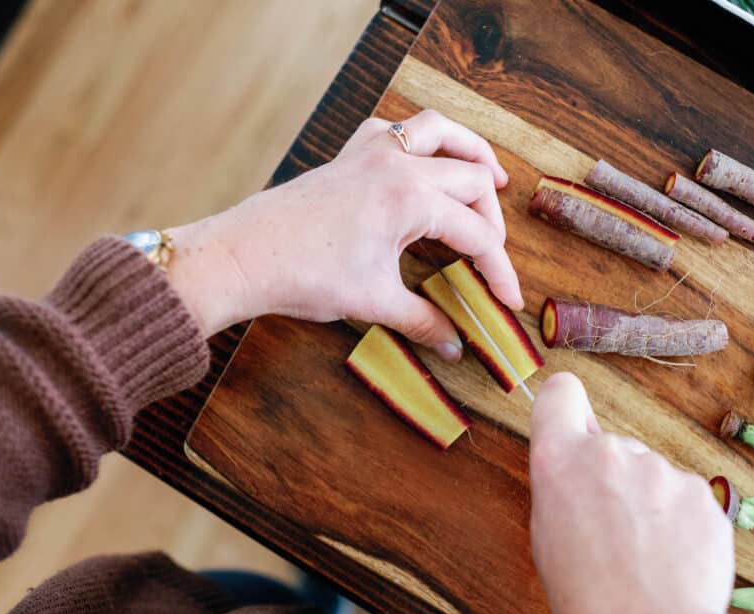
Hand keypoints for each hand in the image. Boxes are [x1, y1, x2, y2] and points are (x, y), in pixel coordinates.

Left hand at [165, 110, 520, 359]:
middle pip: (472, 177)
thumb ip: (422, 320)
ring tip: (493, 176)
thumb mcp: (374, 302)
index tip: (509, 299)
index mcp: (410, 199)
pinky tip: (423, 161)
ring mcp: (371, 152)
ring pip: (439, 131)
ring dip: (471, 150)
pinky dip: (419, 139)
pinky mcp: (349, 154)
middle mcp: (397, 164)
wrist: (244, 256)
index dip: (499, 271)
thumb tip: (452, 344)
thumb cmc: (304, 275)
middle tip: (493, 256)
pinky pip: (396, 129)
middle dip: (492, 218)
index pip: (476, 234)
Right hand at [529, 373, 733, 613]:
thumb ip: (563, 484)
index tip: (571, 418)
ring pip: (651, 475)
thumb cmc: (589, 599)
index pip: (560, 393)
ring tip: (644, 555)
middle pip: (611, 447)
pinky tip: (671, 559)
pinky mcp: (702, 493)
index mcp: (559, 461)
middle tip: (610, 531)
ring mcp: (662, 471)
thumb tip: (579, 462)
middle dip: (611, 477)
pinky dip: (680, 522)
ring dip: (649, 502)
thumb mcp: (547, 536)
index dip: (565, 407)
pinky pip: (685, 498)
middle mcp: (611, 454)